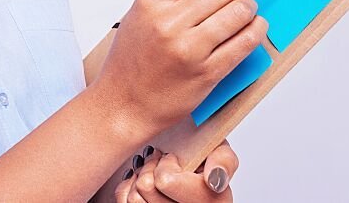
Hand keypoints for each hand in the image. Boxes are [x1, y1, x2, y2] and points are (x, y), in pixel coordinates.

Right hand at [96, 0, 267, 133]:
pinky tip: (254, 26)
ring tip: (246, 9)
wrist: (124, 105)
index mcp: (151, 2)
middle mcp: (170, 22)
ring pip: (240, 11)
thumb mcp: (140, 15)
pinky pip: (246, 42)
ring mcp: (191, 49)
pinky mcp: (208, 73)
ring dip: (250, 6)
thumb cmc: (132, 60)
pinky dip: (257, 29)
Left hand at [115, 142, 237, 202]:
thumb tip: (214, 179)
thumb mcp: (221, 151)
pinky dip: (129, 187)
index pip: (164, 181)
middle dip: (152, 167)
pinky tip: (144, 182)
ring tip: (154, 171)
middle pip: (146, 187)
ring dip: (141, 176)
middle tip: (163, 161)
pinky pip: (125, 201)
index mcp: (212, 201)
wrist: (191, 165)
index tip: (175, 158)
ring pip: (134, 197)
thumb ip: (223, 161)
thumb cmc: (204, 158)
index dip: (167, 163)